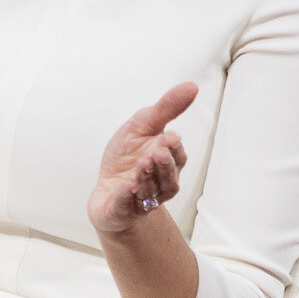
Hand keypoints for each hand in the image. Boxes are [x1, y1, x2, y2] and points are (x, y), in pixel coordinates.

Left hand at [89, 82, 195, 236]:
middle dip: (163, 164)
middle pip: (168, 175)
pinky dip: (127, 196)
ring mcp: (143, 199)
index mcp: (168, 160)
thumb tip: (191, 86)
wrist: (106, 192)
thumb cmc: (127, 157)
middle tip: (157, 152)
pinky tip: (127, 187)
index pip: (176, 154)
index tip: (170, 137)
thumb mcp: (143, 125)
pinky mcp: (123, 211)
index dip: (173, 147)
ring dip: (147, 178)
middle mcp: (160, 183)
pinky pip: (126, 205)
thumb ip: (167, 108)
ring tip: (142, 165)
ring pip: (151, 191)